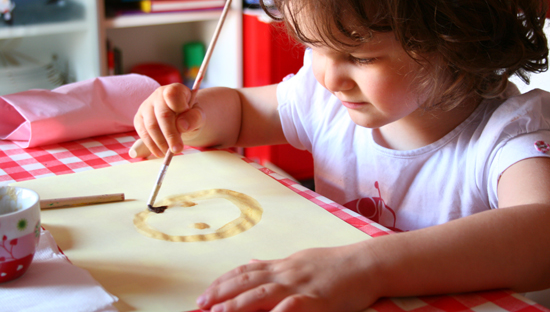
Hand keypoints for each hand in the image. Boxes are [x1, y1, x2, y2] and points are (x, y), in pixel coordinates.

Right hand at [132, 83, 204, 157]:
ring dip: (161, 142)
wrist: (181, 118)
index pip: (172, 95)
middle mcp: (158, 95)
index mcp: (175, 89)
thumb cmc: (190, 114)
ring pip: (150, 125)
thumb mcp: (199, 115)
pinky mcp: (139, 118)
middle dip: (170, 135)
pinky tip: (160, 152)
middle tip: (178, 149)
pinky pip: (142, 132)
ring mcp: (146, 106)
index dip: (179, 109)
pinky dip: (151, 145)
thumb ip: (194, 117)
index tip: (186, 125)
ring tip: (170, 152)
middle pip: (162, 114)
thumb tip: (182, 126)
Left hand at [196, 244, 380, 311]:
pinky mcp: (317, 300)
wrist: (365, 263)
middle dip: (221, 293)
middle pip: (247, 282)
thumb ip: (277, 266)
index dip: (223, 282)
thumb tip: (254, 263)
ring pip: (262, 294)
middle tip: (199, 304)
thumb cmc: (335, 265)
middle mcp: (286, 273)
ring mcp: (300, 286)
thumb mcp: (302, 261)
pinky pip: (292, 307)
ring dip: (237, 304)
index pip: (245, 272)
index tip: (205, 292)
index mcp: (283, 266)